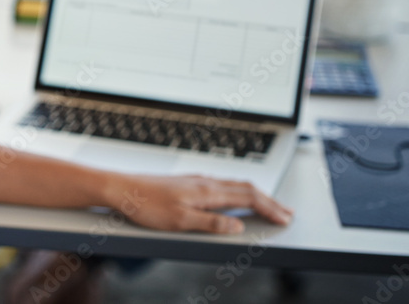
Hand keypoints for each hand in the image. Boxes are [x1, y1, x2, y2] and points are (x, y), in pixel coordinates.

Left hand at [104, 174, 293, 233]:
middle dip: (269, 200)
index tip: (285, 219)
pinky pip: (222, 184)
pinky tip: (235, 196)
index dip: (269, 209)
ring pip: (234, 185)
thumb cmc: (146, 205)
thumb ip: (212, 224)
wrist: (121, 188)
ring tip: (269, 204)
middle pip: (246, 189)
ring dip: (256, 195)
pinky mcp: (187, 182)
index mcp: (207, 192)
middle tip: (287, 212)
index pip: (247, 199)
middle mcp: (205, 182)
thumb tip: (237, 228)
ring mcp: (196, 180)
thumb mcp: (180, 222)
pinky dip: (238, 191)